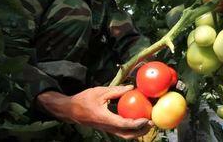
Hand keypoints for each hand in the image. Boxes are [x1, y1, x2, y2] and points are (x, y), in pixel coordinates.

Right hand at [37, 85, 153, 139]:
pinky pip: (121, 131)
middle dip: (140, 131)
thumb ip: (116, 91)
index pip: (123, 124)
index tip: (146, 119)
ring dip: (137, 132)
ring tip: (148, 124)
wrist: (70, 110)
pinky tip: (138, 122)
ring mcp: (106, 129)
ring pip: (124, 135)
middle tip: (152, 123)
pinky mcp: (107, 128)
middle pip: (126, 134)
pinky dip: (131, 129)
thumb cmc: (84, 100)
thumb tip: (131, 87)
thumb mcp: (100, 92)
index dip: (136, 123)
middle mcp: (106, 126)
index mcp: (104, 118)